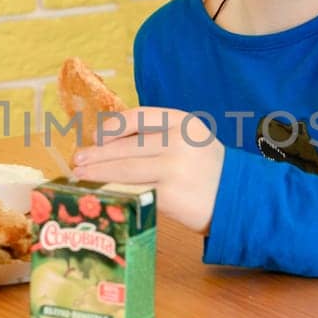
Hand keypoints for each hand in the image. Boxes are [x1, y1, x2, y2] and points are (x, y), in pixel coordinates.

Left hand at [70, 108, 224, 234]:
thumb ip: (159, 137)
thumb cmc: (208, 172)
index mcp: (182, 122)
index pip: (136, 118)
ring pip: (124, 168)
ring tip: (81, 176)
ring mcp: (174, 167)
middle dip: (97, 154)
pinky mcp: (169, 193)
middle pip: (125, 146)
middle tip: (78, 160)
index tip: (94, 137)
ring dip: (98, 173)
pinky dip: (113, 190)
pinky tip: (102, 192)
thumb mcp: (190, 141)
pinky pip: (133, 189)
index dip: (110, 127)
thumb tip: (110, 143)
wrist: (240, 200)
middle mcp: (178, 140)